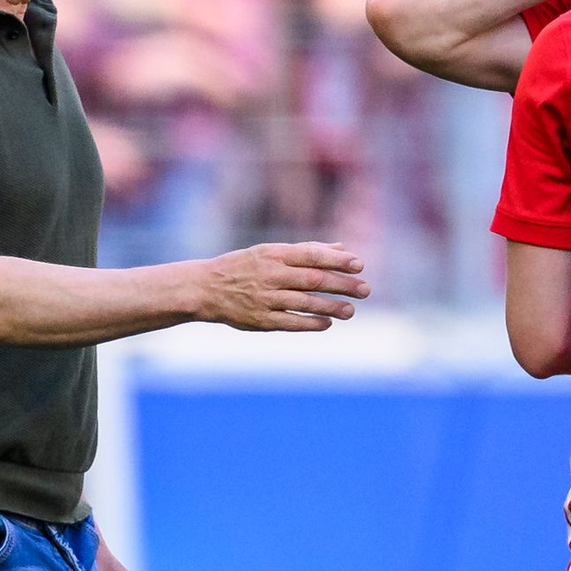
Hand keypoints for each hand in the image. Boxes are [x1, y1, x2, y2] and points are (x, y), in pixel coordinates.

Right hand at [197, 242, 370, 330]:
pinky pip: (290, 322)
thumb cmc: (244, 266)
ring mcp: (265, 298)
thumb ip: (306, 250)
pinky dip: (310, 323)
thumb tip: (341, 248)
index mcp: (273, 254)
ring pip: (304, 302)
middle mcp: (270, 275)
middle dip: (342, 285)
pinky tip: (327, 323)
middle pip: (313, 279)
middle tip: (365, 290)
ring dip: (331, 307)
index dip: (336, 260)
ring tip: (351, 310)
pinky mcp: (260, 320)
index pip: (311, 255)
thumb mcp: (271, 252)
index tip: (359, 265)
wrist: (205, 288)